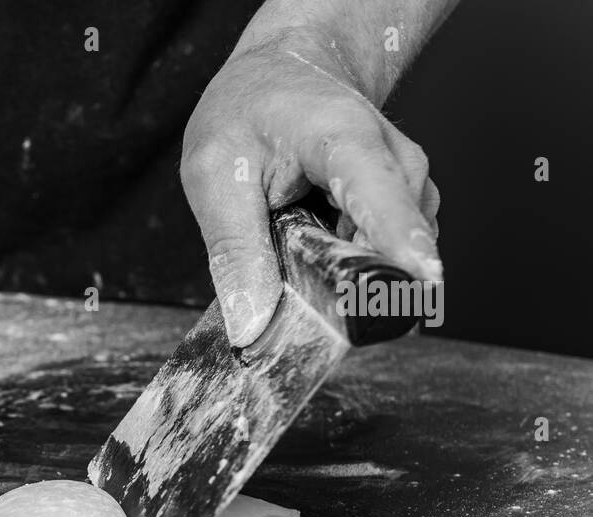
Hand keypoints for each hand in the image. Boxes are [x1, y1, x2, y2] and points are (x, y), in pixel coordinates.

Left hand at [181, 33, 441, 345]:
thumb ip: (234, 251)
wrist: (281, 73)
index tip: (421, 284)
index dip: (400, 243)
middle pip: (394, 244)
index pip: (382, 195)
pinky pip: (384, 255)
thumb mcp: (213, 176)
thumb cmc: (247, 115)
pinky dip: (347, 263)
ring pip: (391, 258)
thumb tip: (249, 325)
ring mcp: (407, 185)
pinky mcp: (404, 207)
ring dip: (343, 273)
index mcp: (346, 139)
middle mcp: (395, 160)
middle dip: (349, 283)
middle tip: (293, 281)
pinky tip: (313, 241)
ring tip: (295, 240)